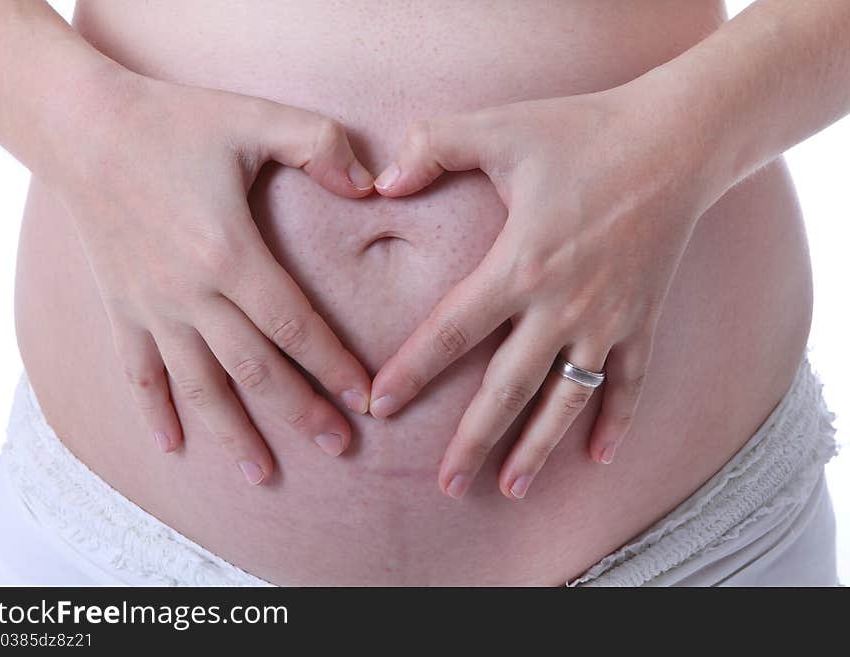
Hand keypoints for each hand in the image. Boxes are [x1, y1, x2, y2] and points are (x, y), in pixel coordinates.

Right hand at [56, 71, 374, 484]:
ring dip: (233, 433)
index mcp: (229, 253)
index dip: (333, 364)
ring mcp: (152, 307)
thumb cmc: (175, 121)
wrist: (84, 128)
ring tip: (262, 474)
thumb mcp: (255, 118)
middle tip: (339, 446)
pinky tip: (171, 447)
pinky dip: (154, 412)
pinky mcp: (122, 308)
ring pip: (199, 386)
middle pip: (255, 369)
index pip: (294, 325)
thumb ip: (319, 145)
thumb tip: (372, 183)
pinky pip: (138, 372)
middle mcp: (190, 294)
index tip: (365, 398)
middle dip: (300, 410)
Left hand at [372, 87, 716, 499]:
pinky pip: (630, 383)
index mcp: (519, 264)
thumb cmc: (583, 132)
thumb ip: (432, 146)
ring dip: (539, 448)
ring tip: (513, 488)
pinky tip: (600, 458)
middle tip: (446, 487)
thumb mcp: (500, 127)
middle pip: (507, 389)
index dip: (412, 372)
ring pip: (566, 400)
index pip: (451, 331)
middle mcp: (562, 305)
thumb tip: (379, 184)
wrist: (677, 139)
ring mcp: (608, 319)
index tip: (380, 406)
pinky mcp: (643, 319)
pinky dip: (617, 421)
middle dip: (473, 441)